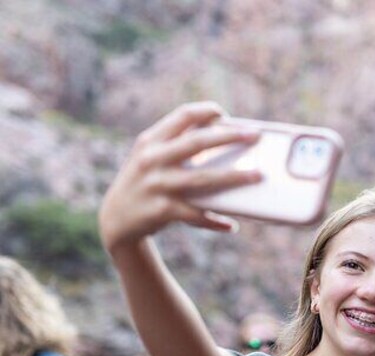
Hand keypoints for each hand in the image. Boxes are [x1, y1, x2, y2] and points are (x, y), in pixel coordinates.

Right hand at [99, 101, 261, 253]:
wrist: (115, 219)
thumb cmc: (145, 182)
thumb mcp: (151, 157)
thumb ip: (176, 144)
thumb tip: (221, 134)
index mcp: (151, 140)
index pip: (182, 115)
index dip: (206, 111)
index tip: (225, 114)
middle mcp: (152, 159)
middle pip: (197, 142)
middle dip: (229, 137)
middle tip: (255, 135)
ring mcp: (157, 185)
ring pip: (204, 179)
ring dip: (234, 177)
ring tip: (258, 176)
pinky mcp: (162, 210)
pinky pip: (197, 214)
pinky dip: (215, 221)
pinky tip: (231, 225)